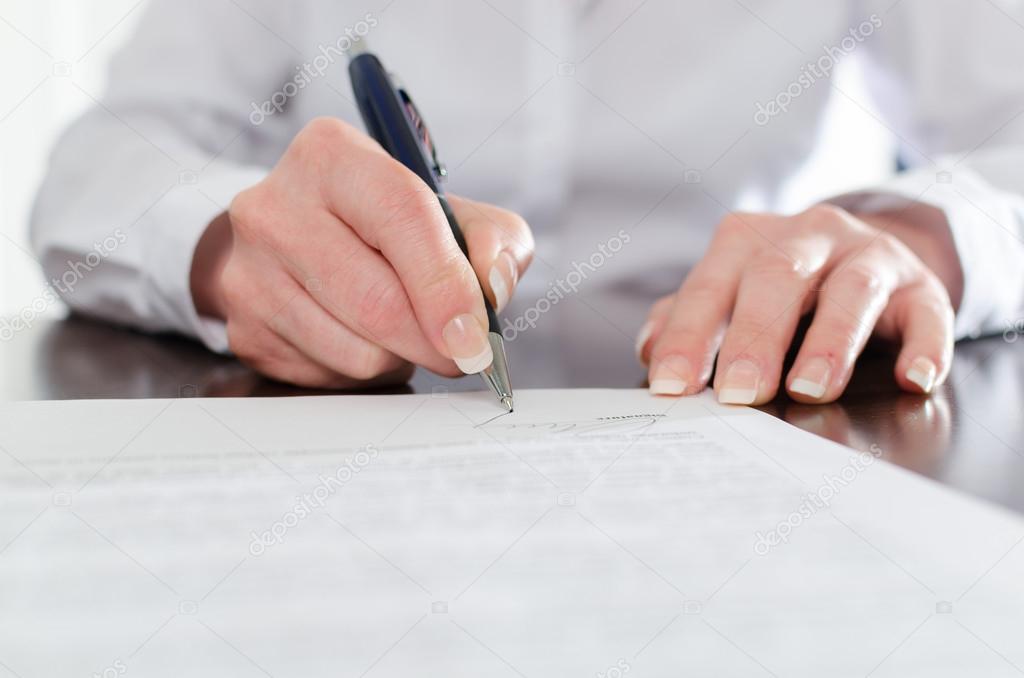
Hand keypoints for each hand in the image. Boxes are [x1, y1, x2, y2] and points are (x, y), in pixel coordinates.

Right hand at [190, 118, 532, 387]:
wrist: (294, 242)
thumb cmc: (386, 227)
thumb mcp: (451, 213)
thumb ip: (493, 241)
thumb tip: (493, 286)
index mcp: (333, 156)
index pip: (401, 217)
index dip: (447, 284)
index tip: (476, 336)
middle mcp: (275, 206)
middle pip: (377, 301)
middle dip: (435, 341)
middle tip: (463, 353)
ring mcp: (249, 271)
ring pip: (356, 350)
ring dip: (400, 357)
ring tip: (401, 329)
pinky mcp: (244, 327)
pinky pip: (328, 375)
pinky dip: (361, 370)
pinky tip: (359, 337)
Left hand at [637, 203, 961, 403]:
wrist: (867, 254)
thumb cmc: (782, 287)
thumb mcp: (733, 290)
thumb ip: (690, 316)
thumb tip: (649, 348)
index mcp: (749, 239)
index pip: (711, 285)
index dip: (690, 335)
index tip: (671, 385)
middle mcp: (809, 236)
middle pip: (777, 277)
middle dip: (754, 337)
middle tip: (738, 393)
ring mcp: (868, 254)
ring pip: (853, 289)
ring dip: (831, 341)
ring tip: (811, 388)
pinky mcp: (921, 285)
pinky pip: (928, 312)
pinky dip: (924, 345)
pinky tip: (911, 379)